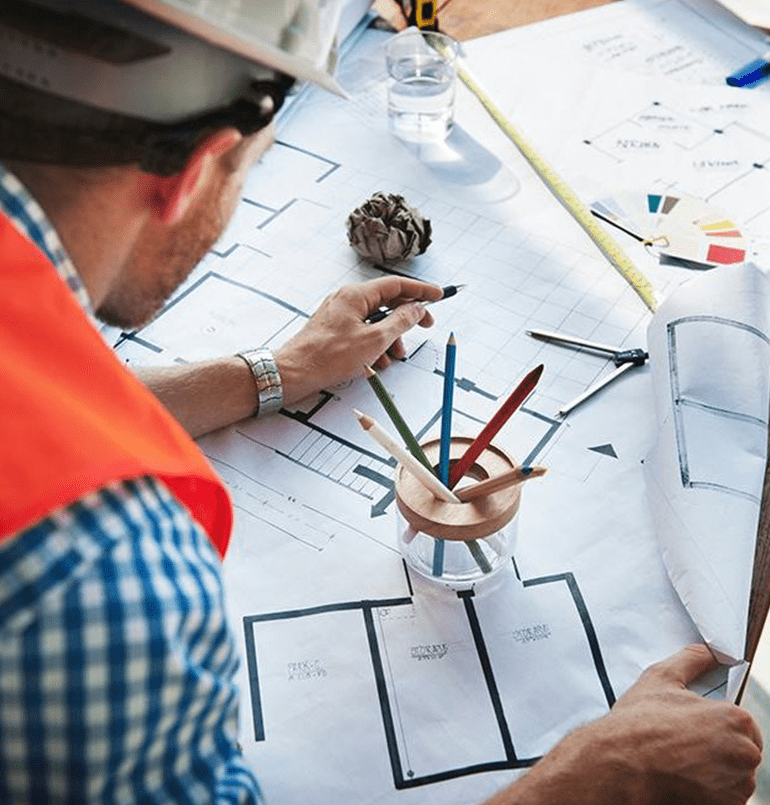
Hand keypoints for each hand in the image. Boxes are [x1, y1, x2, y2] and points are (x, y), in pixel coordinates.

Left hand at [275, 277, 443, 404]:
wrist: (294, 373)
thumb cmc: (328, 356)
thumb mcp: (374, 340)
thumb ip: (400, 322)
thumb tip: (416, 309)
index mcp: (356, 295)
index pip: (396, 284)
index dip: (420, 290)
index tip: (438, 295)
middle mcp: (347, 300)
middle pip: (387, 302)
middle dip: (406, 319)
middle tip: (425, 327)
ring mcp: (339, 315)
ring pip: (375, 320)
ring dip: (390, 338)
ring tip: (394, 357)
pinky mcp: (334, 330)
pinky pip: (362, 332)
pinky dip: (374, 345)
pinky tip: (376, 363)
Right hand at [485, 644, 761, 804]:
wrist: (620, 765)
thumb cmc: (638, 723)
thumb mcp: (660, 678)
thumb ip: (691, 659)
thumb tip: (708, 651)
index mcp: (736, 719)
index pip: (742, 724)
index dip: (715, 725)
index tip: (693, 729)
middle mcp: (745, 754)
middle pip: (741, 751)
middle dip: (717, 749)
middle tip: (684, 745)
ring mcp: (737, 786)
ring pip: (734, 776)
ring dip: (714, 772)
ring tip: (681, 762)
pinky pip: (725, 798)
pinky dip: (709, 792)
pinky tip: (683, 778)